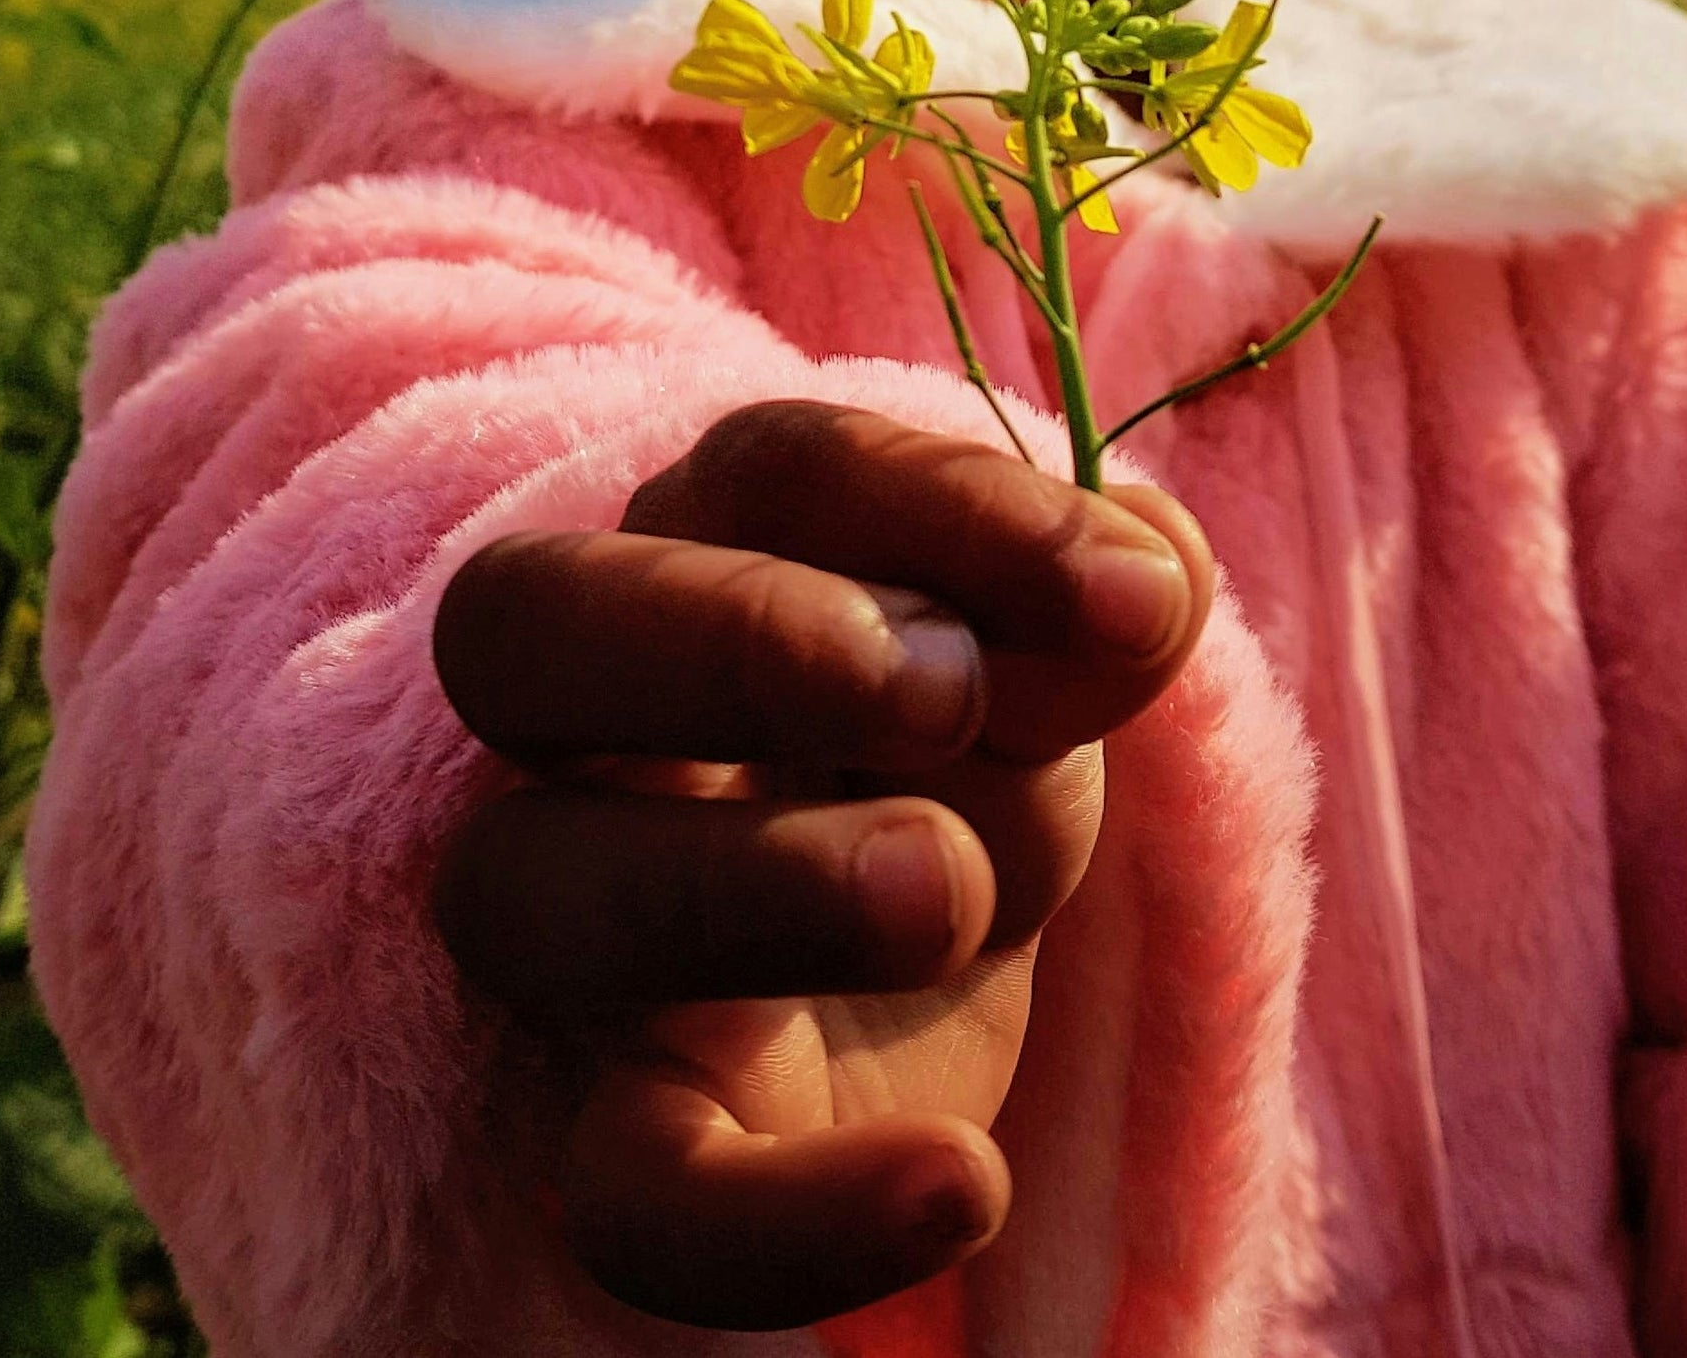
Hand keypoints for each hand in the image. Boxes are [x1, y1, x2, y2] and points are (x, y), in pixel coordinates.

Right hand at [429, 400, 1214, 1329]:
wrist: (883, 992)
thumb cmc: (942, 763)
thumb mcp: (1039, 676)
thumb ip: (1088, 616)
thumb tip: (1157, 558)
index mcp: (700, 554)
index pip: (768, 473)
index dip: (941, 504)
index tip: (1128, 587)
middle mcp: (589, 721)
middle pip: (529, 613)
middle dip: (742, 633)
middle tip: (946, 692)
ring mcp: (583, 930)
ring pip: (539, 887)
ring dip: (754, 877)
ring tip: (944, 889)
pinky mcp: (631, 1134)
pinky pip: (631, 1196)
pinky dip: (789, 1214)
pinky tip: (965, 1188)